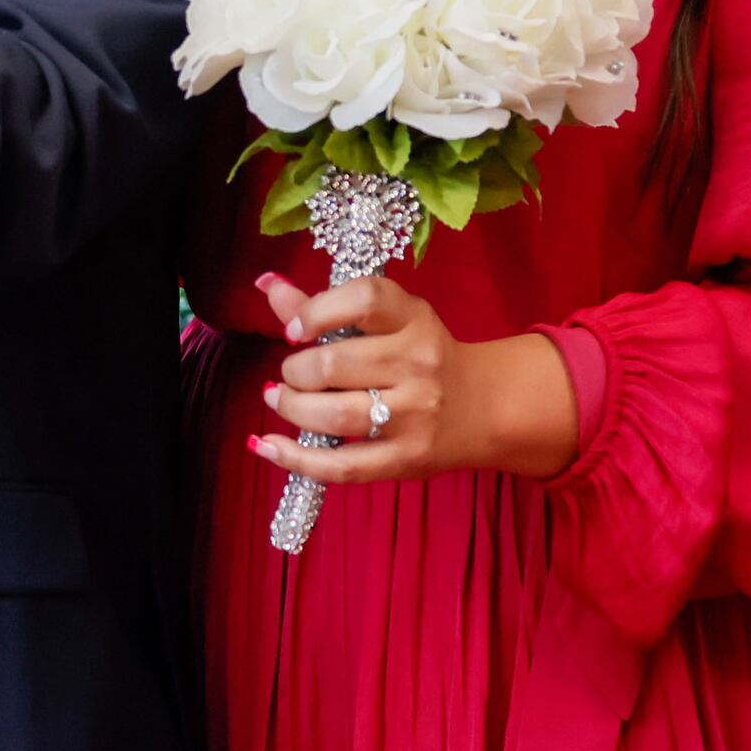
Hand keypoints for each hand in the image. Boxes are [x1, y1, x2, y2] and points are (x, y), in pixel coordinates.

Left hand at [248, 271, 578, 484]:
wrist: (485, 407)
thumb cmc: (423, 357)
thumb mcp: (389, 322)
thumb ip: (326, 306)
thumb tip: (265, 284)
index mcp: (415, 320)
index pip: (364, 300)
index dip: (317, 310)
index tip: (294, 329)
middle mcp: (418, 364)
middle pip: (335, 365)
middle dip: (295, 370)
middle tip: (289, 374)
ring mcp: (414, 416)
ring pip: (335, 415)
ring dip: (292, 407)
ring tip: (280, 399)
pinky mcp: (406, 459)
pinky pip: (342, 466)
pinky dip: (296, 459)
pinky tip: (267, 447)